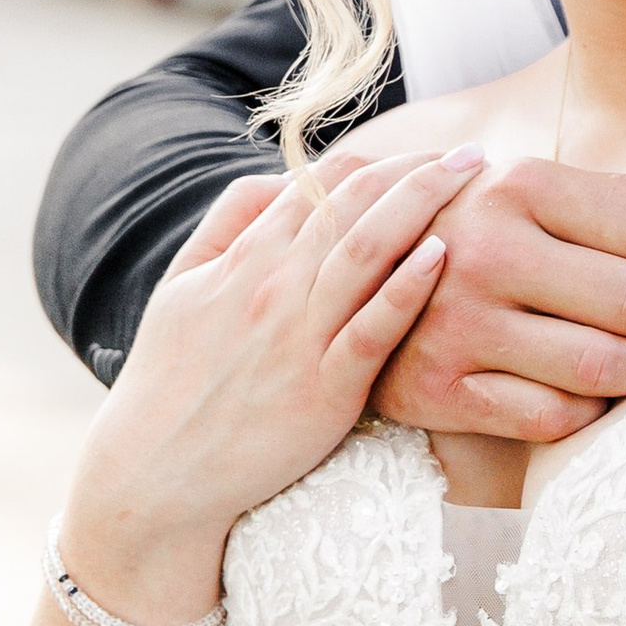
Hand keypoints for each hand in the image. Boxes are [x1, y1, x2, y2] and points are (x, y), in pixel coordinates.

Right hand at [66, 144, 479, 577]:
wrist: (155, 473)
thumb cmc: (171, 380)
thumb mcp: (181, 286)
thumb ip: (228, 224)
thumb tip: (282, 179)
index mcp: (244, 259)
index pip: (319, 185)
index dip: (379, 159)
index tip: (426, 152)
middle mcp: (273, 287)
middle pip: (352, 205)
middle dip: (415, 170)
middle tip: (469, 154)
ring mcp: (299, 337)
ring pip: (364, 251)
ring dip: (422, 206)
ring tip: (470, 181)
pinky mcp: (323, 391)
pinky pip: (370, 330)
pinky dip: (406, 289)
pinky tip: (443, 256)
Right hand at [369, 161, 625, 443]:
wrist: (360, 282)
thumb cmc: (492, 234)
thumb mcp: (560, 199)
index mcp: (520, 185)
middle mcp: (486, 250)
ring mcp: (458, 324)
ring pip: (606, 369)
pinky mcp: (442, 390)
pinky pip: (557, 418)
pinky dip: (590, 410)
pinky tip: (583, 385)